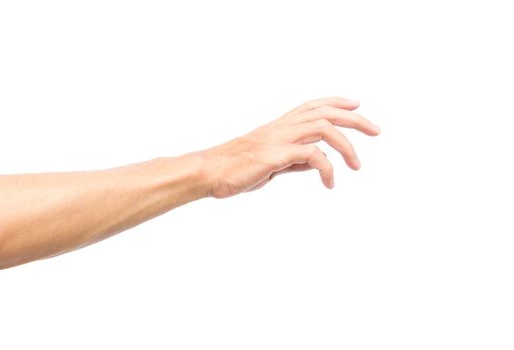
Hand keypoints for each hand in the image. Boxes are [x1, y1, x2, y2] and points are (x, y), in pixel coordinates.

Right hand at [196, 97, 380, 198]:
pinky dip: (328, 169)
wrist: (211, 171)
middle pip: (325, 112)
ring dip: (347, 145)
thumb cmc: (236, 168)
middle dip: (354, 118)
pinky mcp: (277, 154)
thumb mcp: (271, 161)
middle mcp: (282, 126)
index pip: (313, 105)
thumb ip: (294, 159)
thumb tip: (317, 161)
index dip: (336, 101)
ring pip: (323, 127)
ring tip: (357, 165)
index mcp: (280, 125)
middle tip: (376, 130)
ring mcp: (280, 138)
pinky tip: (330, 184)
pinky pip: (313, 155)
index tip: (356, 104)